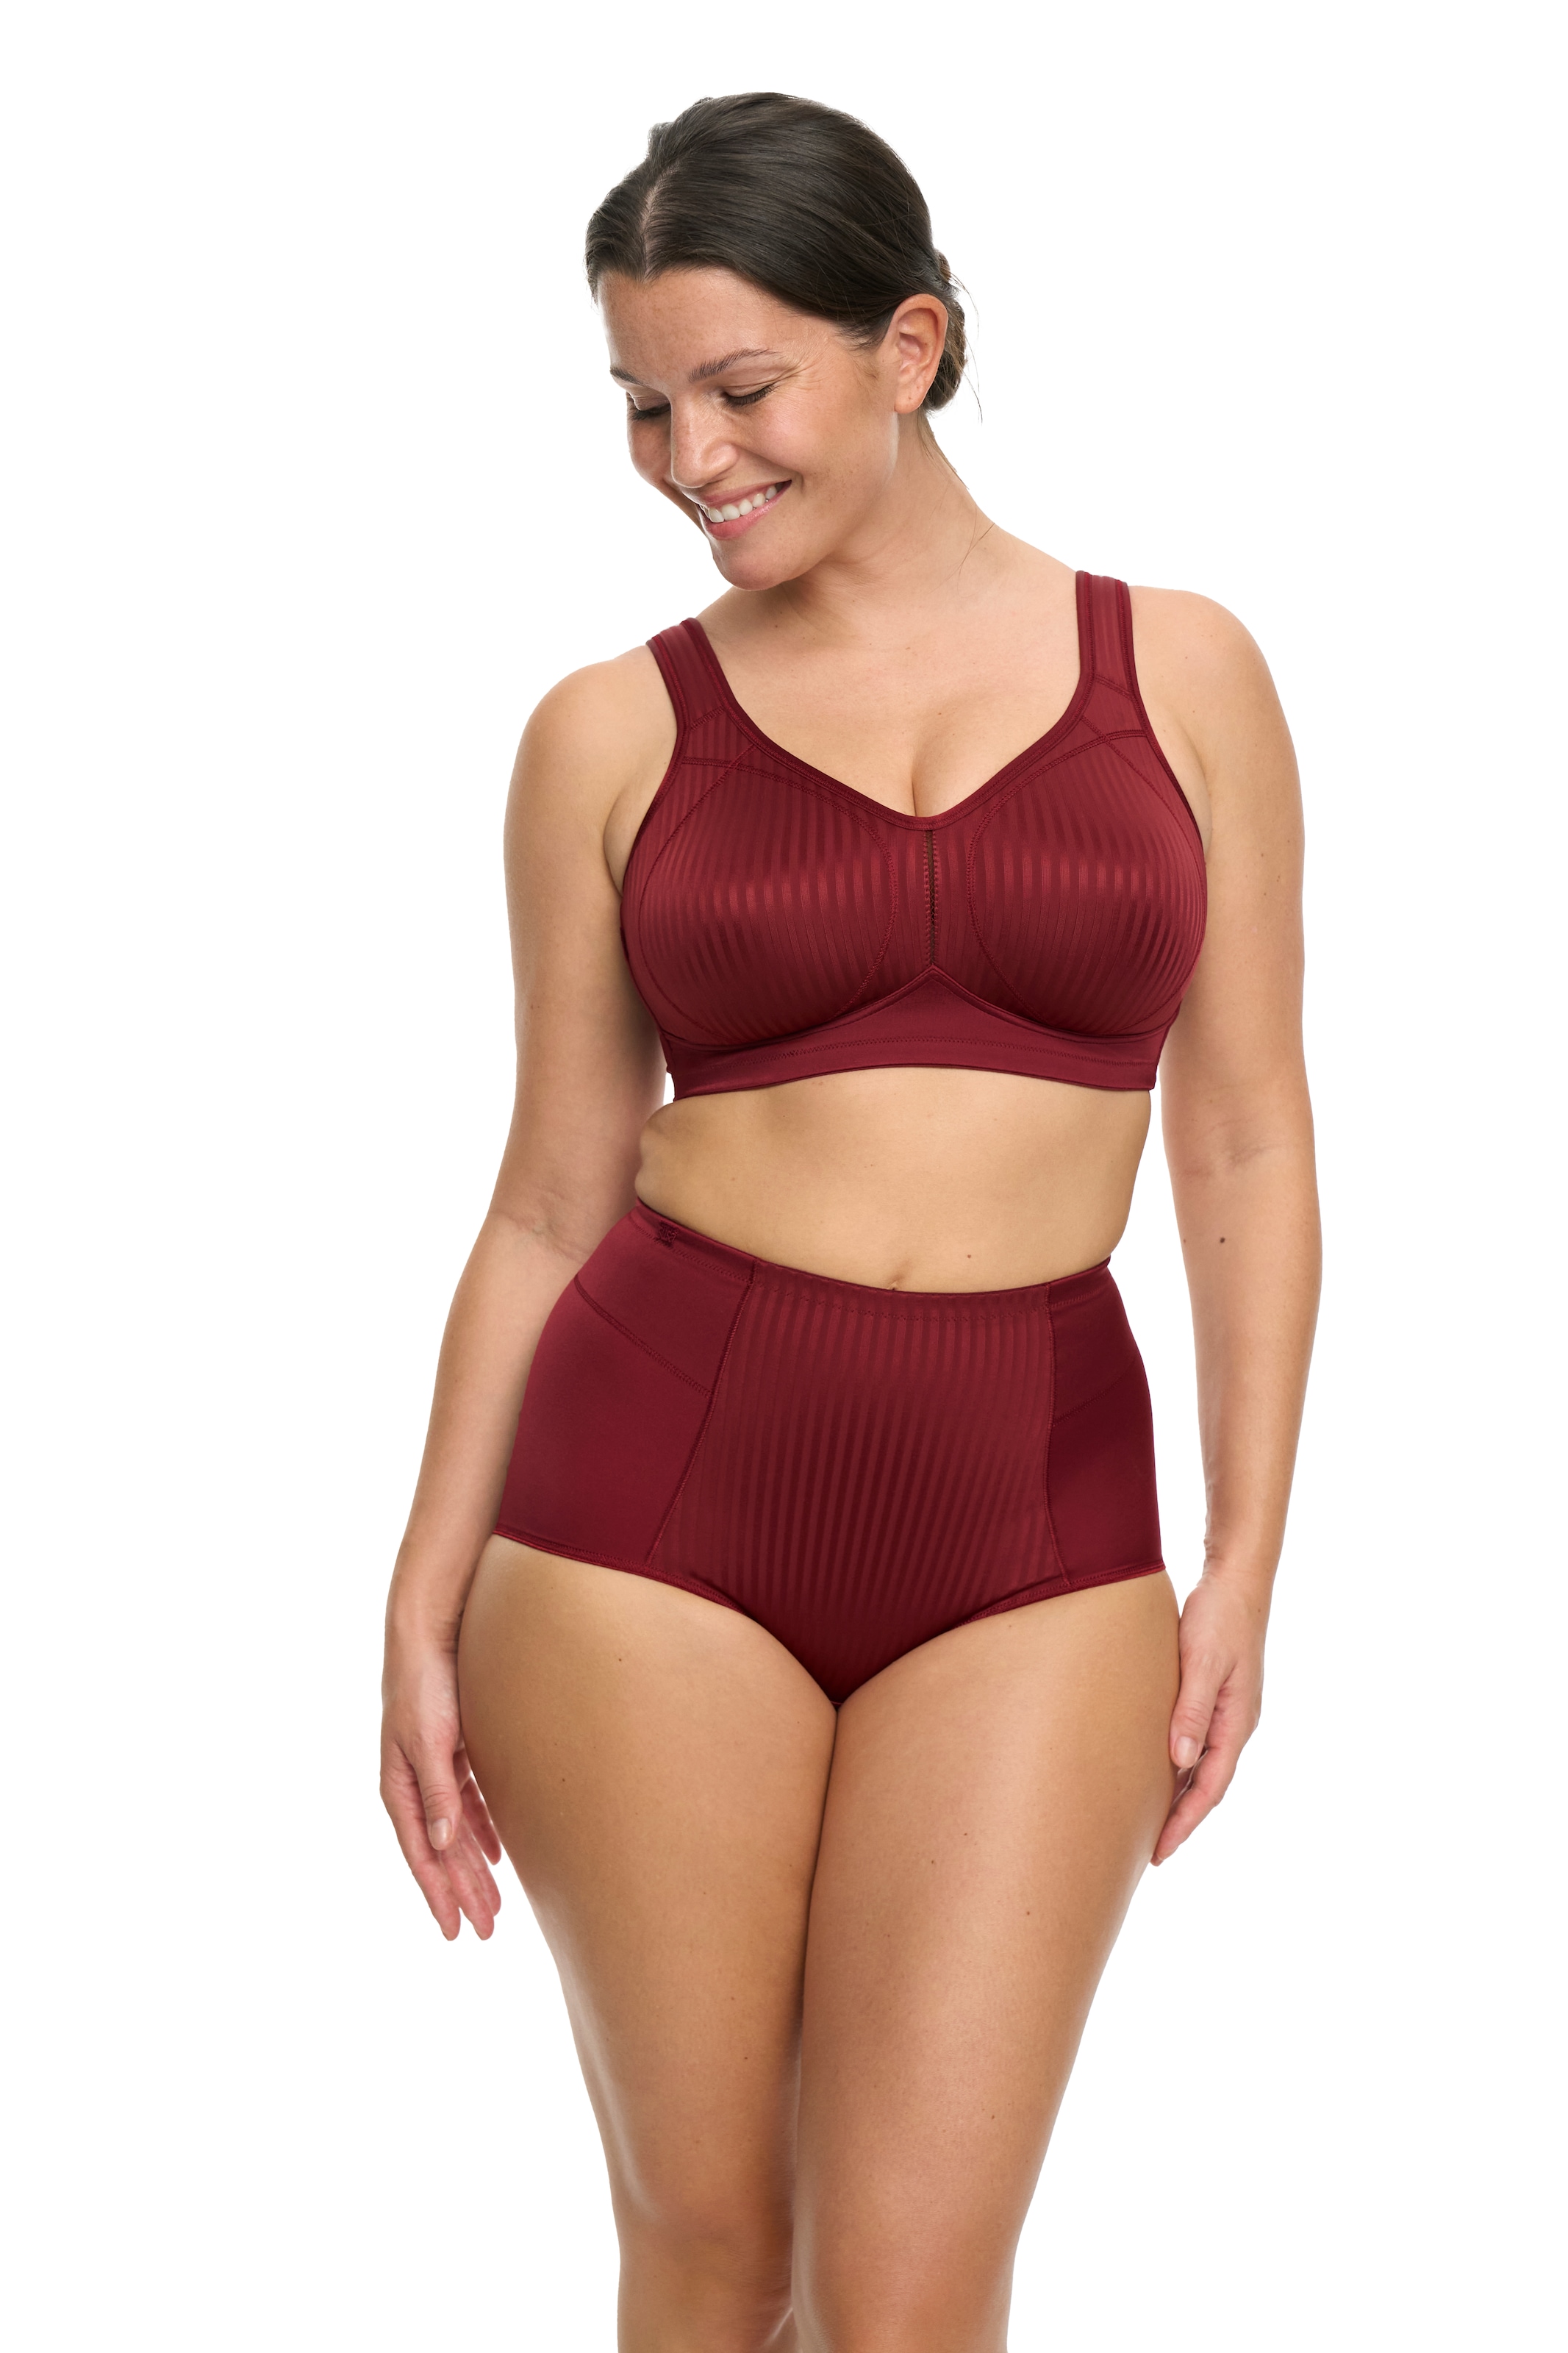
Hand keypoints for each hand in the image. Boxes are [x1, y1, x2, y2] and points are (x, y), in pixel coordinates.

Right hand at [381, 1630, 502, 1938]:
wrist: (430, 1636)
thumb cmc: (424, 1686)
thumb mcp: (429, 1742)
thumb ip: (437, 1792)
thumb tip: (439, 1845)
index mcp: (399, 1788)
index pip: (421, 1855)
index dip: (438, 1894)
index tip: (456, 1930)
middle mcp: (414, 1786)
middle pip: (440, 1852)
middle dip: (462, 1893)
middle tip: (485, 1931)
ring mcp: (433, 1771)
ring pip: (456, 1834)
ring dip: (474, 1869)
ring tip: (494, 1905)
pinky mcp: (453, 1754)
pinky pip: (468, 1806)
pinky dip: (481, 1833)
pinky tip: (496, 1855)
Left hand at [1153, 1570, 1267, 1864]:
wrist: (1237, 1582)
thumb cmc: (1219, 1617)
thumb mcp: (1203, 1663)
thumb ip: (1192, 1711)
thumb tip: (1180, 1761)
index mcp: (1236, 1723)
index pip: (1210, 1788)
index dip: (1184, 1822)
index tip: (1160, 1852)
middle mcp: (1235, 1725)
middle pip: (1208, 1786)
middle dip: (1182, 1820)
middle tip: (1150, 1853)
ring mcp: (1228, 1713)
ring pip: (1202, 1767)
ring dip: (1180, 1797)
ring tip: (1150, 1824)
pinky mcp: (1215, 1698)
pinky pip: (1197, 1744)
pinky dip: (1179, 1767)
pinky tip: (1158, 1772)